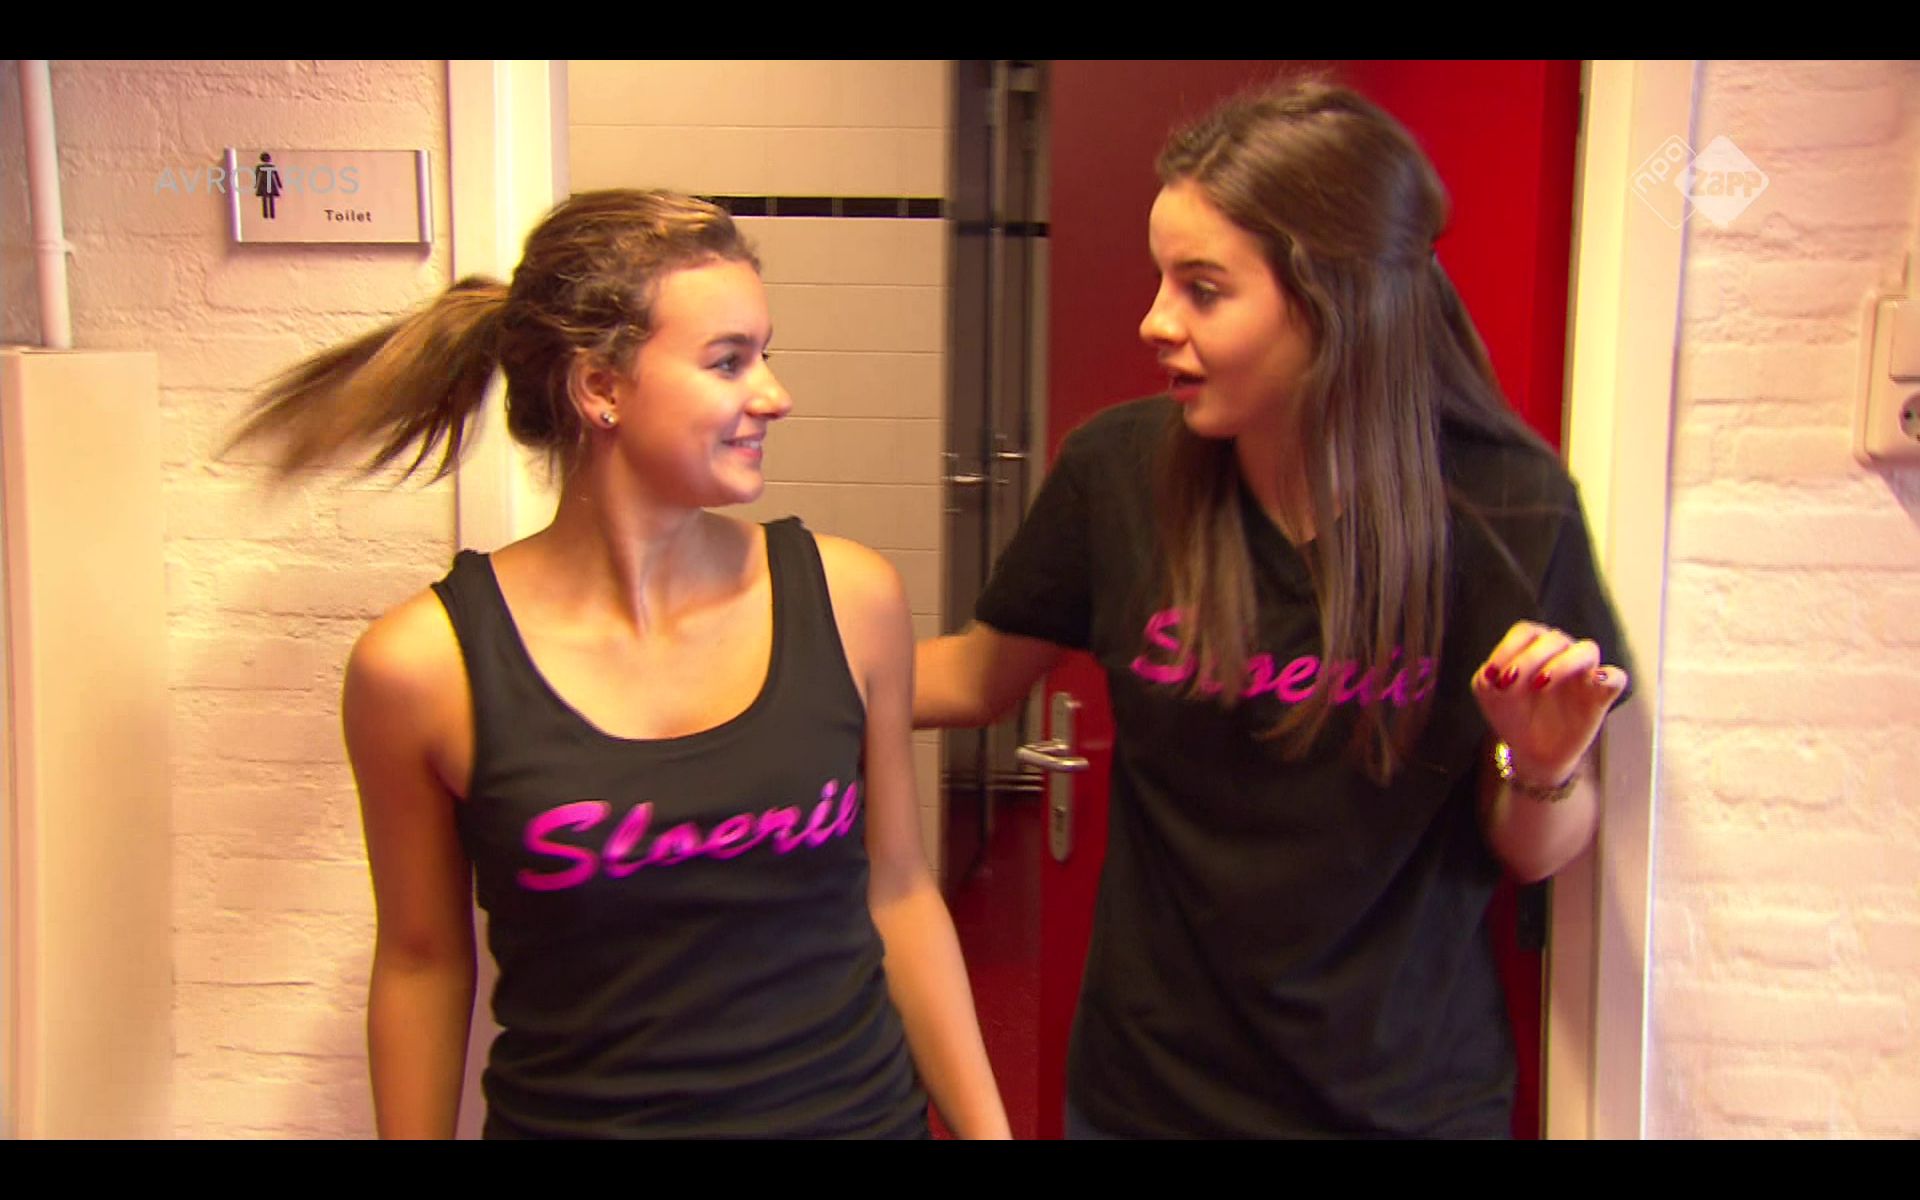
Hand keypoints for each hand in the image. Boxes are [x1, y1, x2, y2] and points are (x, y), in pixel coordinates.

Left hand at [1471, 621, 1628, 784]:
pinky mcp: (1602, 694)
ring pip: (1586, 649)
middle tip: (1511, 680)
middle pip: (1552, 639)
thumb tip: (1490, 673)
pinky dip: (1609, 676)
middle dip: (1529, 658)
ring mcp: (1585, 671)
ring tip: (1540, 684)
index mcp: (1534, 646)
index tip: (1494, 674)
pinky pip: (1616, 677)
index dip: (1508, 648)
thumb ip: (1486, 681)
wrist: (1534, 751)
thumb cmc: (1514, 715)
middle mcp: (1562, 652)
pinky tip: (1596, 681)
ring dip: (1563, 663)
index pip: (1526, 632)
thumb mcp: (1491, 699)